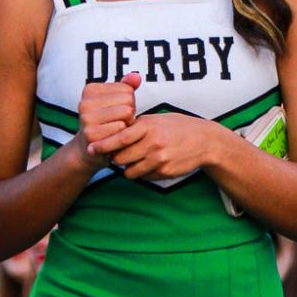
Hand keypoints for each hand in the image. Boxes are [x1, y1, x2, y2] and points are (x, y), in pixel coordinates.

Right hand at [76, 73, 139, 169]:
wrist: (89, 150)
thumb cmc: (107, 122)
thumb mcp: (115, 102)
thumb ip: (126, 87)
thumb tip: (137, 77)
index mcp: (90, 90)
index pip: (127, 88)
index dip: (129, 101)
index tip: (117, 110)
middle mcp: (84, 103)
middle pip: (128, 100)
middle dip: (130, 112)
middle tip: (119, 122)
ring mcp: (86, 119)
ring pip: (126, 113)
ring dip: (128, 123)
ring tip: (118, 129)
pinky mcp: (91, 135)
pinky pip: (121, 129)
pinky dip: (123, 134)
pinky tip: (115, 138)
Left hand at [95, 111, 221, 181]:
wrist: (205, 141)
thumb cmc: (177, 127)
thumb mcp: (157, 120)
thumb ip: (136, 125)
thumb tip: (113, 130)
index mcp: (149, 127)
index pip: (120, 137)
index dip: (103, 144)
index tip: (91, 148)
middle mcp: (153, 143)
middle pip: (121, 158)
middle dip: (116, 158)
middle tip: (118, 155)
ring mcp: (160, 159)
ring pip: (130, 171)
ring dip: (128, 168)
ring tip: (135, 159)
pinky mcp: (165, 172)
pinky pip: (144, 177)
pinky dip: (143, 172)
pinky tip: (151, 163)